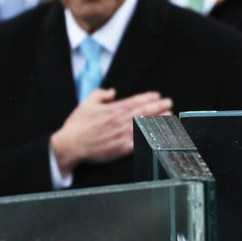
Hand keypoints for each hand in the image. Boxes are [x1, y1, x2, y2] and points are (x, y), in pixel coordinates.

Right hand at [50, 89, 172, 176]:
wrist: (71, 145)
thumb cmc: (77, 125)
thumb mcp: (85, 104)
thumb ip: (99, 95)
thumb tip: (112, 92)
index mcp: (111, 110)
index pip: (134, 101)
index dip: (147, 97)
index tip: (157, 95)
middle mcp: (119, 121)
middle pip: (143, 112)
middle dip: (158, 106)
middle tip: (169, 102)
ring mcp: (121, 135)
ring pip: (145, 126)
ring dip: (159, 120)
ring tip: (170, 116)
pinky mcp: (122, 149)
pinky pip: (141, 142)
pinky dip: (152, 137)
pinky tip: (160, 134)